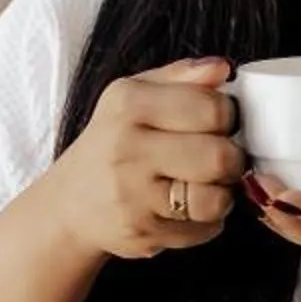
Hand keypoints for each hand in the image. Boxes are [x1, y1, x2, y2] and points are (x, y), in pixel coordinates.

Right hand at [61, 58, 249, 260]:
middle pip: (220, 156)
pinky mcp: (141, 232)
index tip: (217, 124)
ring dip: (221, 195)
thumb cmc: (112, 143)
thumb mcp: (134, 96)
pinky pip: (204, 229)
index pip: (213, 108)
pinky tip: (184, 209)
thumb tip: (223, 69)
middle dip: (231, 160)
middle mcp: (126, 147)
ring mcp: (132, 195)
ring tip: (204, 186)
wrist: (70, 203)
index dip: (227, 118)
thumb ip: (180, 77)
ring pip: (216, 199)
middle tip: (217, 159)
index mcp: (128, 104)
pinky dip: (205, 222)